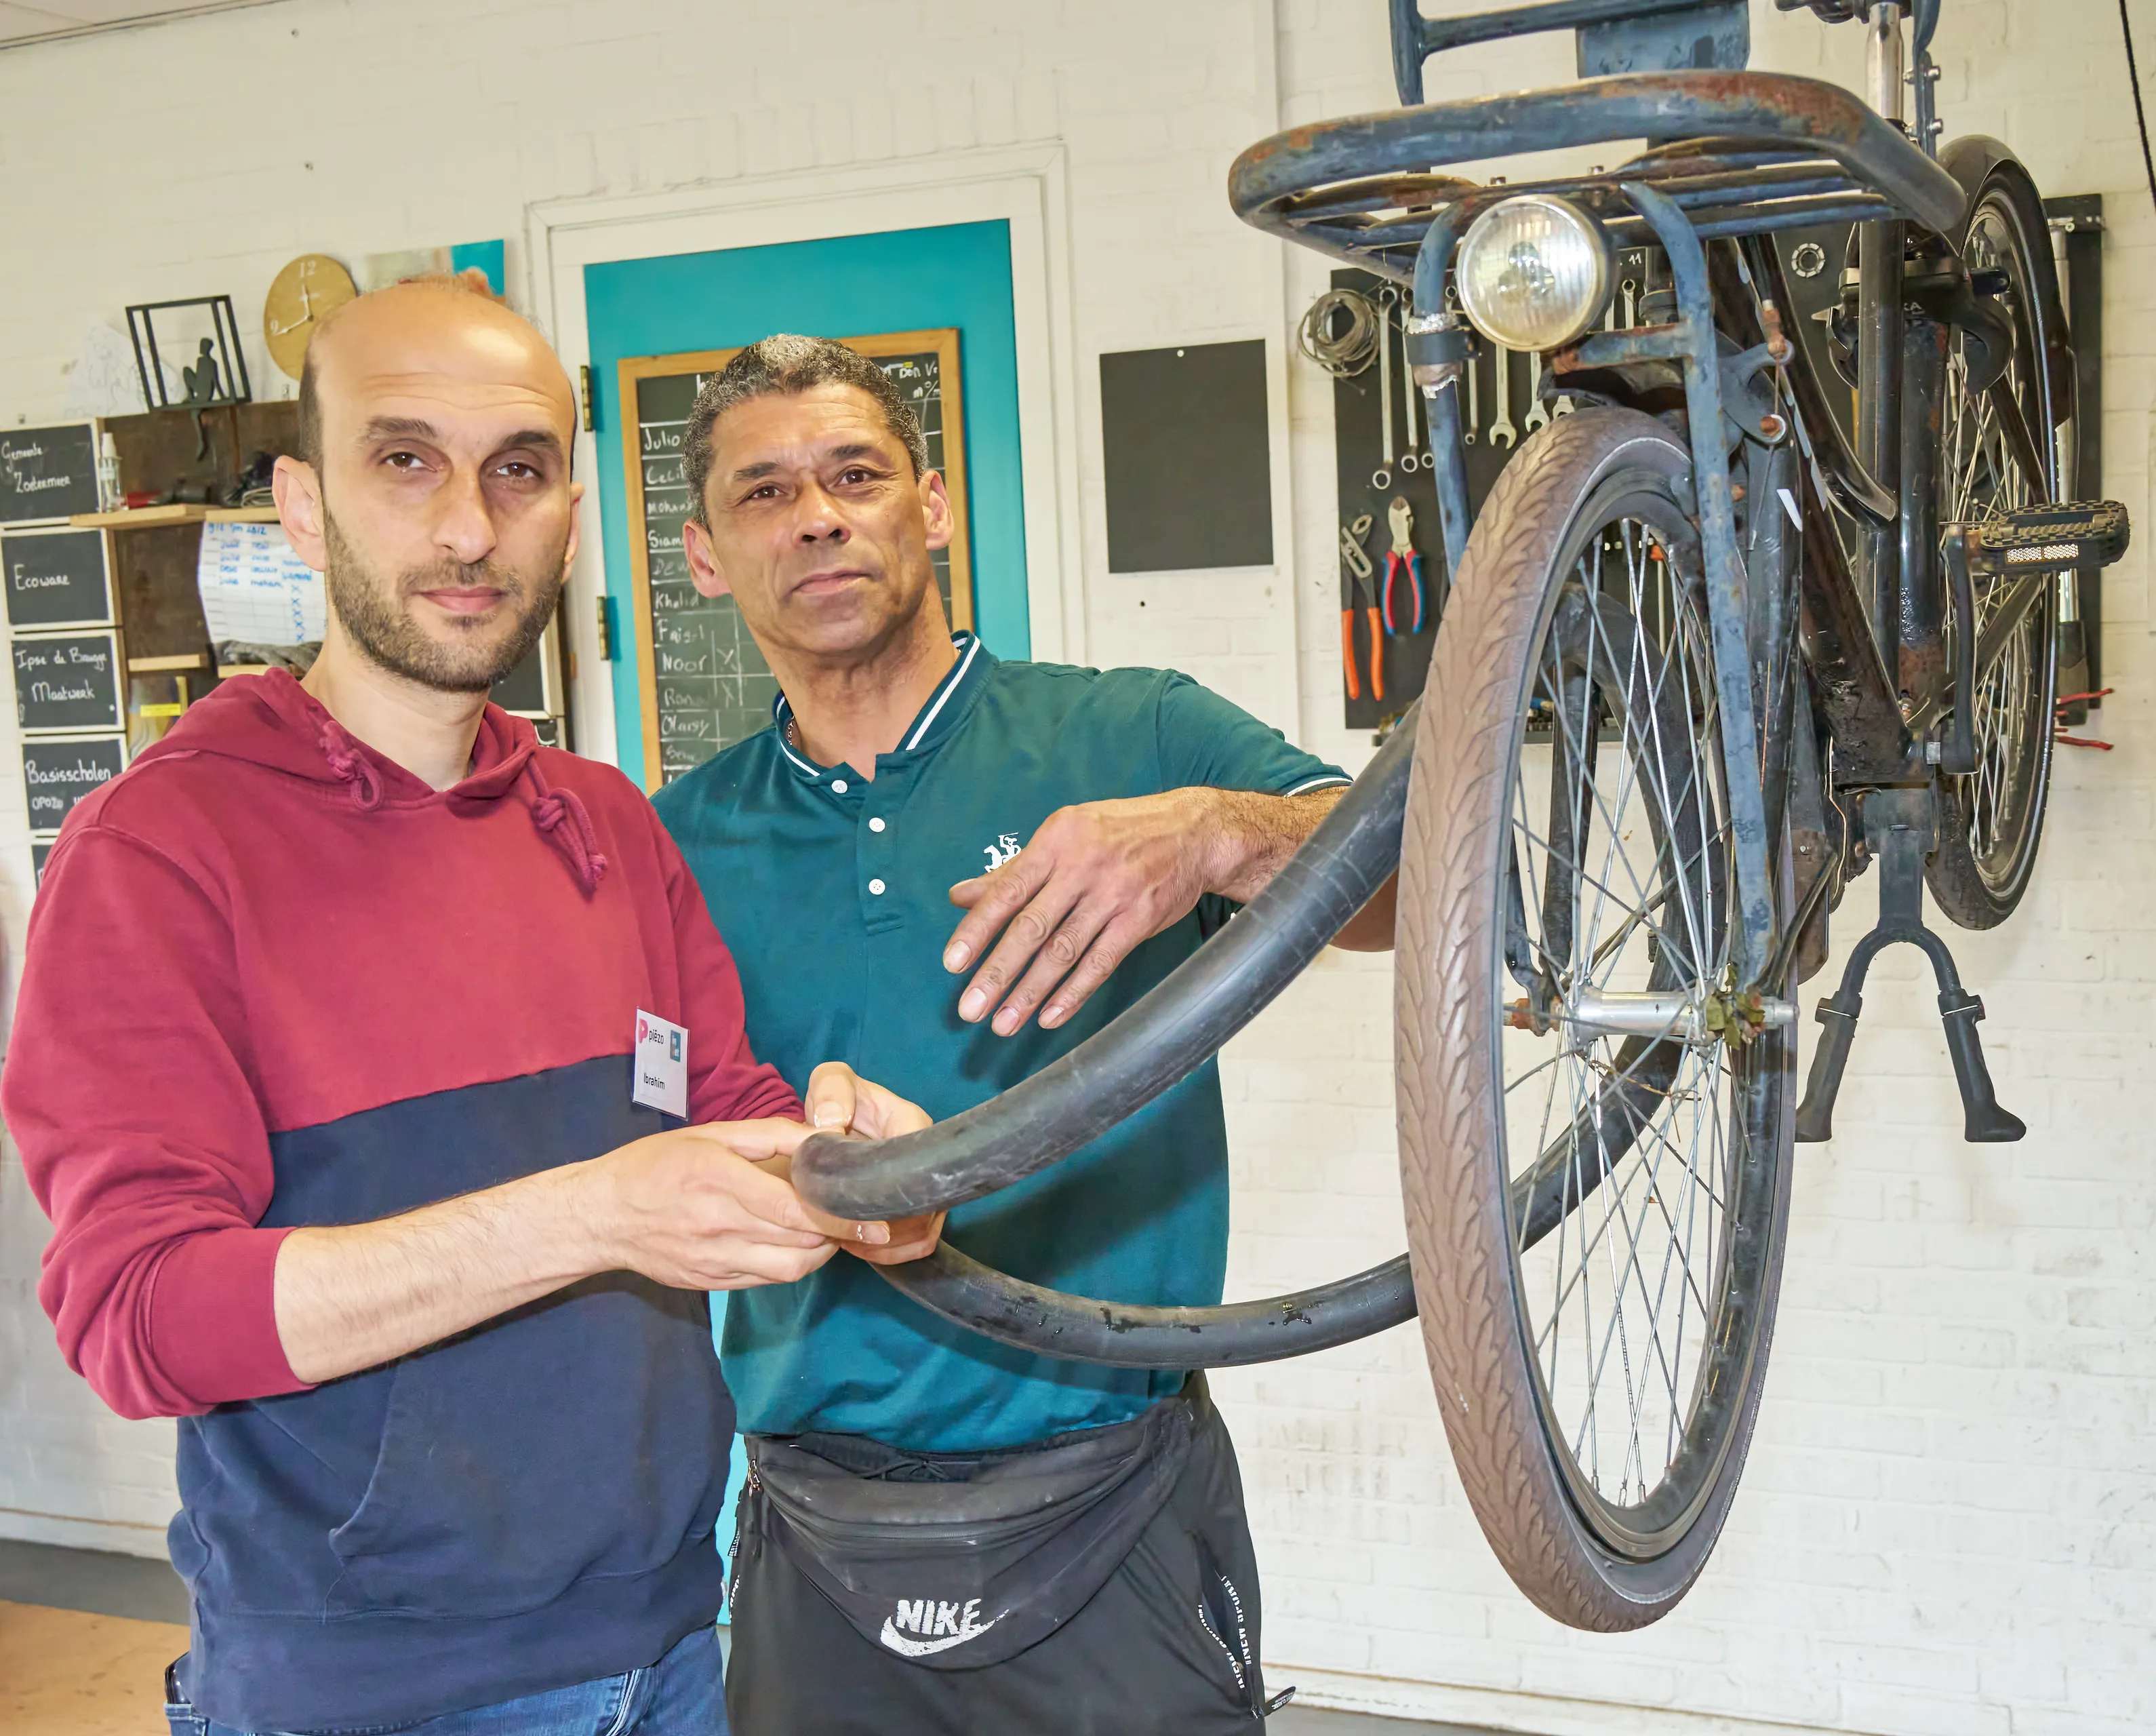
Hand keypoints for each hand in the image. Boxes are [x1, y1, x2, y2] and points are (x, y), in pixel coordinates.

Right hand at [585, 1119, 886, 1290]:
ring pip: (789, 1268)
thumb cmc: (653, 1165)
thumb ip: (769, 1135)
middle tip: (860, 1219)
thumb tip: (820, 1137)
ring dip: (819, 1254)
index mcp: (719, 1180)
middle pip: (799, 1243)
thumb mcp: (709, 1134)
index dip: (839, 1216)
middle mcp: (718, 1225)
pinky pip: (765, 1279)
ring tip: (831, 1233)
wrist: (600, 1217)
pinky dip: (791, 1264)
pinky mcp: (710, 1282)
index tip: (872, 1215)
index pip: (794, 1209)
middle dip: (837, 1234)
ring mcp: (714, 1260)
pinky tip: (797, 1246)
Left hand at [799, 1063, 944, 1264]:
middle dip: (888, 1225)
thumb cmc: (837, 1100)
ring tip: (850, 1241)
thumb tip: (832, 1122)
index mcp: (911, 1122)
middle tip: (845, 1229)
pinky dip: (894, 1253)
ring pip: (926, 1229)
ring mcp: (925, 1184)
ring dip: (889, 1244)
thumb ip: (831, 1091)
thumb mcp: (829, 1083)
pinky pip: (921, 1242)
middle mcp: (927, 1156)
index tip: (852, 1204)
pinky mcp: (920, 1207)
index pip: (917, 1163)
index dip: (888, 1192)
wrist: (837, 1120)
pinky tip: (859, 1247)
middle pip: (927, 1206)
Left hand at [943, 790, 1226, 1035]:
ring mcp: (1114, 895)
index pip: (1007, 890)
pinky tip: (1050, 1017)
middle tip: (970, 1009)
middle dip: (997, 972)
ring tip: (1003, 1024)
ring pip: (1064, 951)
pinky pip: (1101, 964)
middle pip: (1032, 927)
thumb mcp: (1065, 836)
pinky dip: (1073, 993)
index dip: (977, 929)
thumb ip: (1013, 870)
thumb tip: (959, 896)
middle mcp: (1083, 867)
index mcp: (1056, 841)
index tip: (952, 963)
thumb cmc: (1121, 833)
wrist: (1194, 832)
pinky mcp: (1141, 920)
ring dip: (1030, 993)